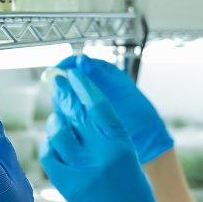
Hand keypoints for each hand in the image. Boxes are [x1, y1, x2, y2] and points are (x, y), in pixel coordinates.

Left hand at [40, 70, 165, 201]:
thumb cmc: (132, 189)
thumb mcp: (128, 154)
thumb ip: (107, 130)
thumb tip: (81, 102)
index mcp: (121, 146)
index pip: (98, 107)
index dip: (83, 87)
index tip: (74, 75)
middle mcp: (100, 156)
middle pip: (76, 115)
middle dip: (65, 95)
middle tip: (58, 83)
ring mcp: (80, 171)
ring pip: (58, 131)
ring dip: (57, 120)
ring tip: (60, 117)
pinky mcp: (65, 184)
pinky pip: (48, 153)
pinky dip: (49, 142)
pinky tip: (55, 140)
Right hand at [56, 54, 172, 163]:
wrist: (147, 141)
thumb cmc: (138, 114)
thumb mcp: (119, 93)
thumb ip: (100, 77)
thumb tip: (82, 60)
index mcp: (105, 74)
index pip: (79, 63)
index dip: (66, 66)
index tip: (56, 74)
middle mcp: (95, 86)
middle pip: (69, 80)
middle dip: (62, 86)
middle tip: (58, 95)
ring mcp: (90, 103)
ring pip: (68, 97)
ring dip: (63, 102)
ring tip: (64, 110)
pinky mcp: (88, 118)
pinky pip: (71, 112)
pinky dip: (67, 115)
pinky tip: (68, 121)